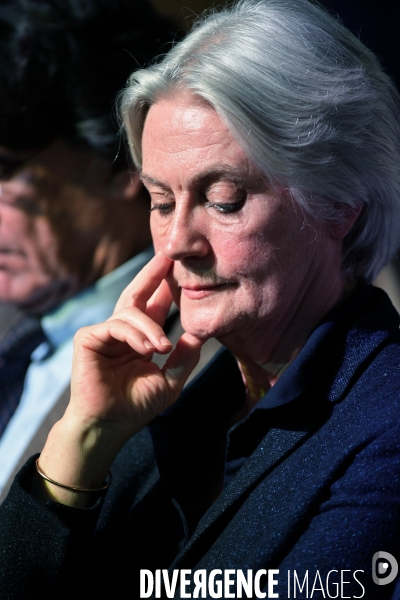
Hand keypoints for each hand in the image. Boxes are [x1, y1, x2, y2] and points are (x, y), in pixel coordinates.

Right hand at [36, 252, 202, 505]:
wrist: (109, 427)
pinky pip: (115, 326)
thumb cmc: (136, 407)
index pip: (154, 306)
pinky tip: (147, 348)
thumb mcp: (169, 381)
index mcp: (140, 339)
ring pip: (130, 313)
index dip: (166, 288)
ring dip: (150, 328)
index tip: (181, 268)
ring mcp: (104, 334)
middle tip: (168, 255)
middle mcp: (121, 332)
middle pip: (137, 294)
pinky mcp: (88, 339)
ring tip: (161, 348)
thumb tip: (200, 333)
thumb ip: (184, 357)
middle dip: (152, 274)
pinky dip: (134, 335)